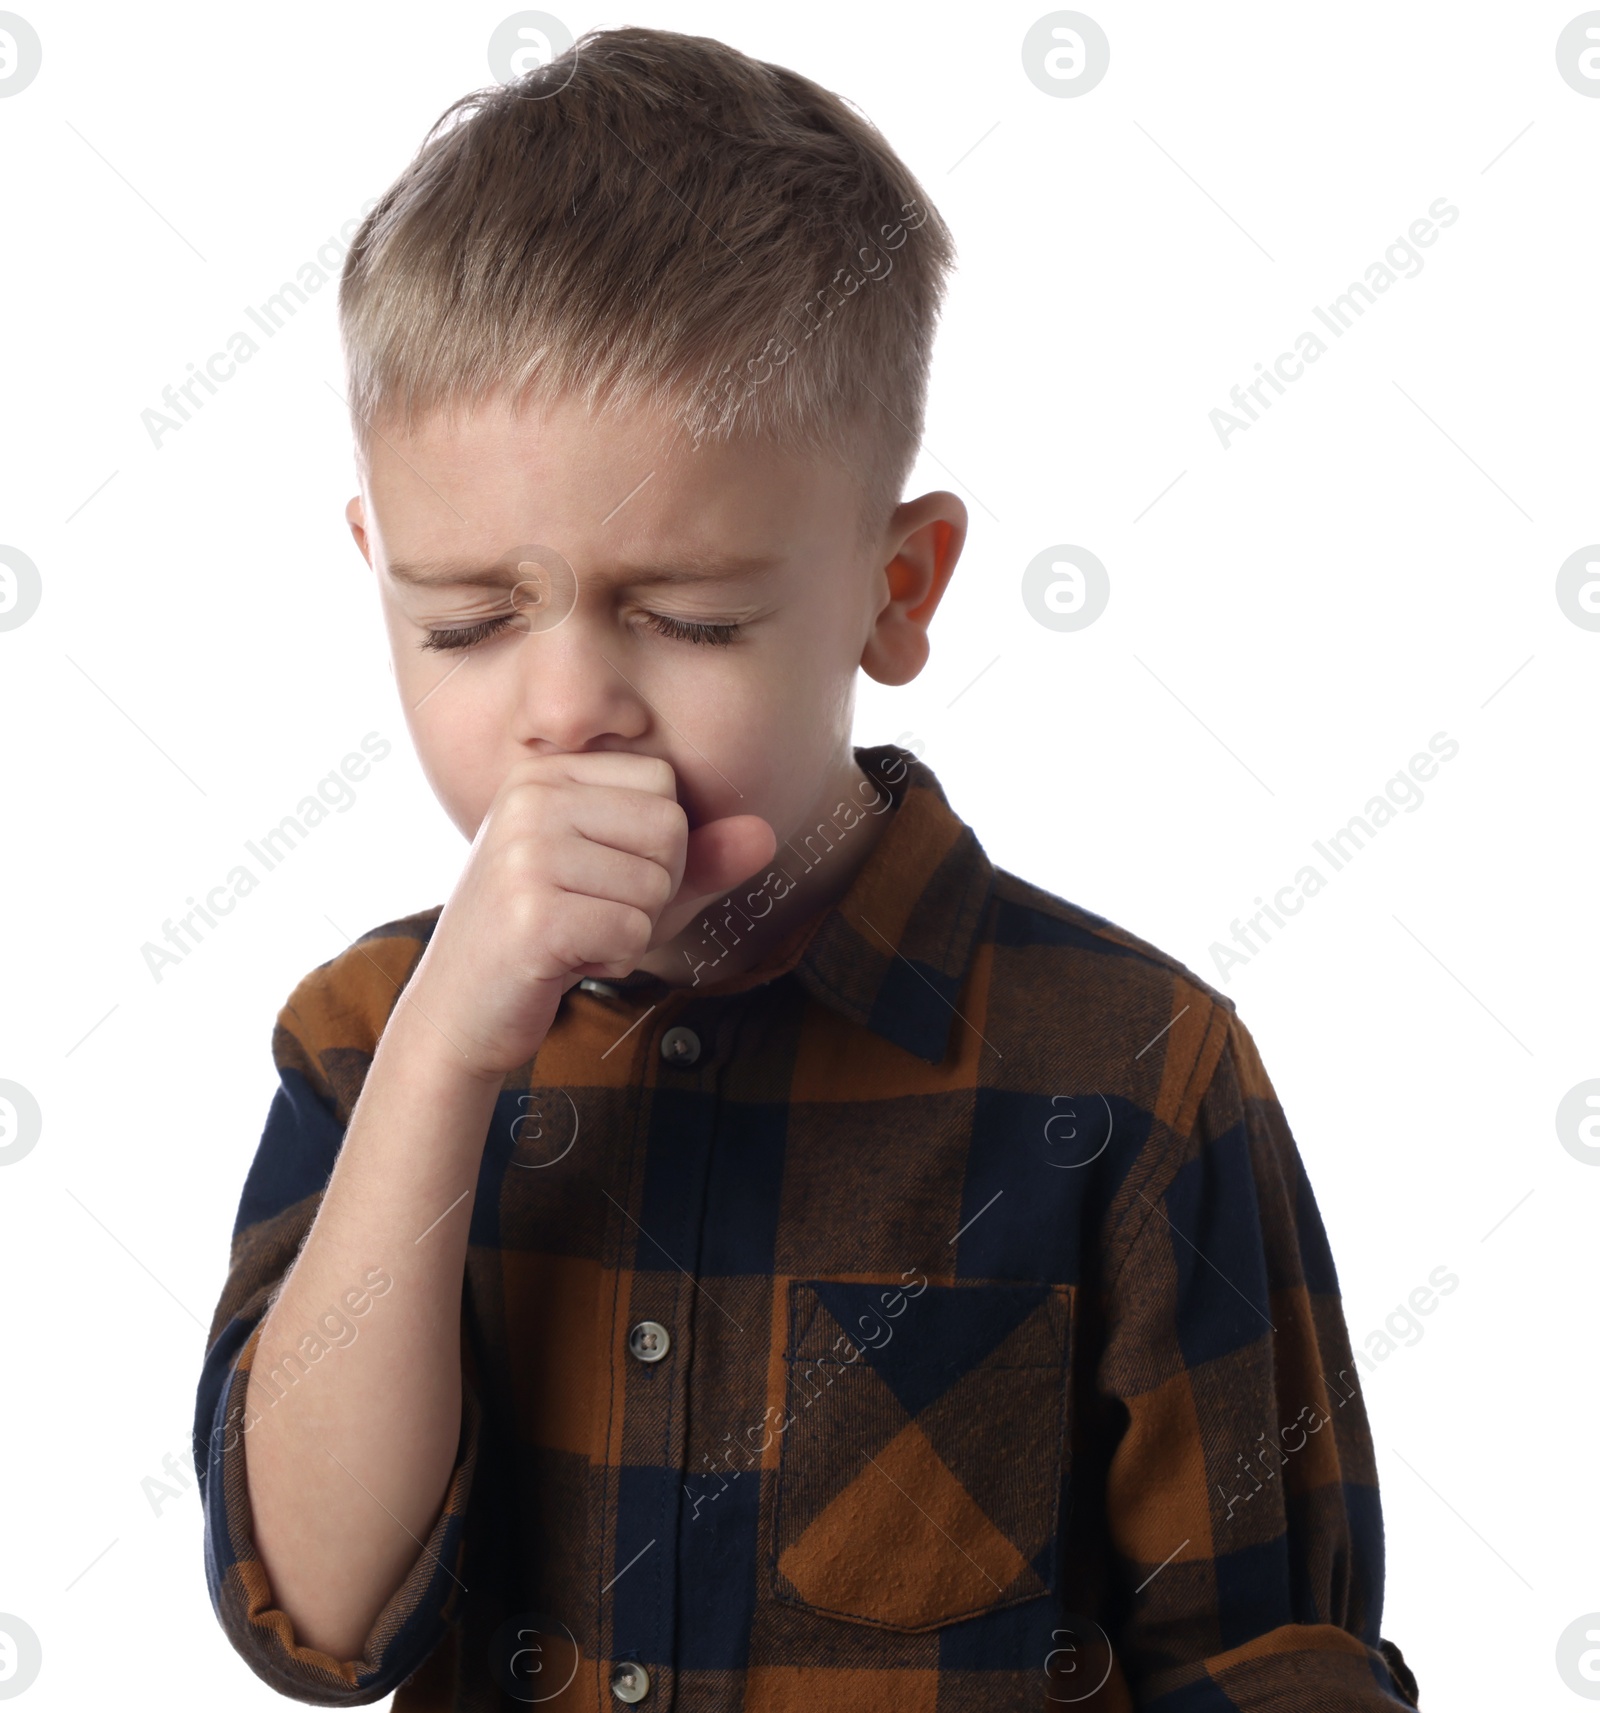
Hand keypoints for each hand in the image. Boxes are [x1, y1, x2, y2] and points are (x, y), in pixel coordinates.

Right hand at [398, 752, 773, 1081]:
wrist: (459, 1010)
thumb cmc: (549, 938)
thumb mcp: (626, 882)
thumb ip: (698, 857)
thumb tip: (767, 836)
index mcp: (545, 773)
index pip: (664, 784)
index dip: (659, 846)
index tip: (602, 876)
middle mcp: (528, 798)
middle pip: (668, 830)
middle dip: (652, 891)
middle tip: (590, 914)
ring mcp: (523, 853)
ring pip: (656, 886)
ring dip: (630, 930)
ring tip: (574, 937)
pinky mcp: (531, 913)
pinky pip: (634, 932)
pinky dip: (614, 961)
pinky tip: (565, 962)